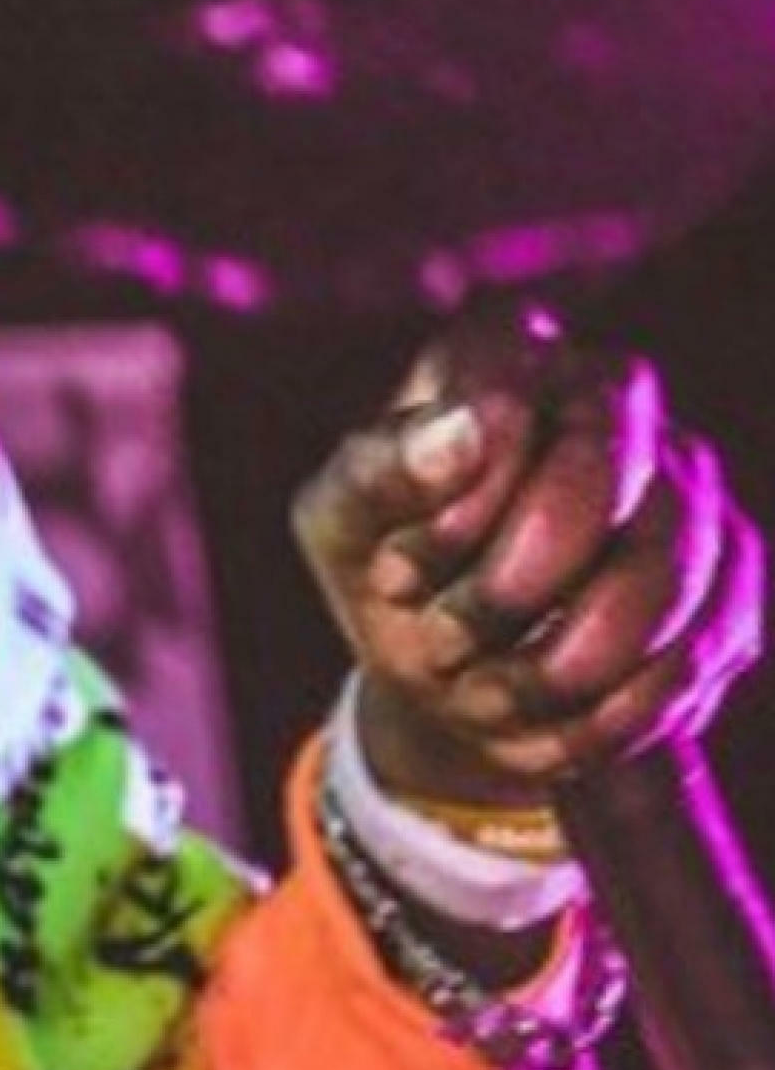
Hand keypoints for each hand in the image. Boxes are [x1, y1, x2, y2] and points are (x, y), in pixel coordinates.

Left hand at [292, 303, 762, 811]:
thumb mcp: (341, 528)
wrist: (453, 671)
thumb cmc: (390, 573)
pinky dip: (595, 715)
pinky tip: (540, 716)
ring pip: (659, 580)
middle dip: (502, 595)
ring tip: (479, 693)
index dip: (454, 510)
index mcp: (506, 353)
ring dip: (548, 669)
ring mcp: (688, 482)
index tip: (397, 578)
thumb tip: (465, 428)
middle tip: (440, 645)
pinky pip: (686, 659)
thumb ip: (379, 472)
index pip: (507, 399)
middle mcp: (616, 394)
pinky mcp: (729, 576)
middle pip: (598, 481)